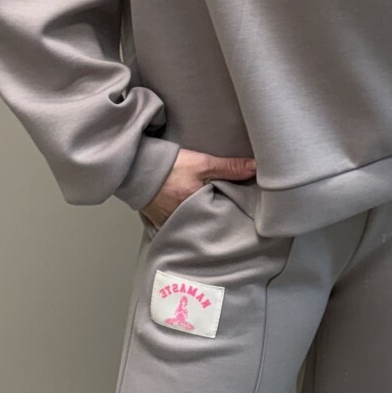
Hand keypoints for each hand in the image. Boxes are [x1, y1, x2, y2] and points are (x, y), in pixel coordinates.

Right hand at [142, 148, 256, 230]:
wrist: (136, 168)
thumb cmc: (169, 167)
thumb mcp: (202, 163)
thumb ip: (229, 167)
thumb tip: (255, 167)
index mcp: (198, 209)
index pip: (223, 217)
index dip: (233, 213)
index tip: (243, 211)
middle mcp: (185, 222)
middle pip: (209, 225)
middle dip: (218, 222)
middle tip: (229, 216)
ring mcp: (171, 225)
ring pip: (194, 228)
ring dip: (202, 224)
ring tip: (212, 218)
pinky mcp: (160, 224)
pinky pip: (178, 230)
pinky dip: (185, 226)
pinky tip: (192, 221)